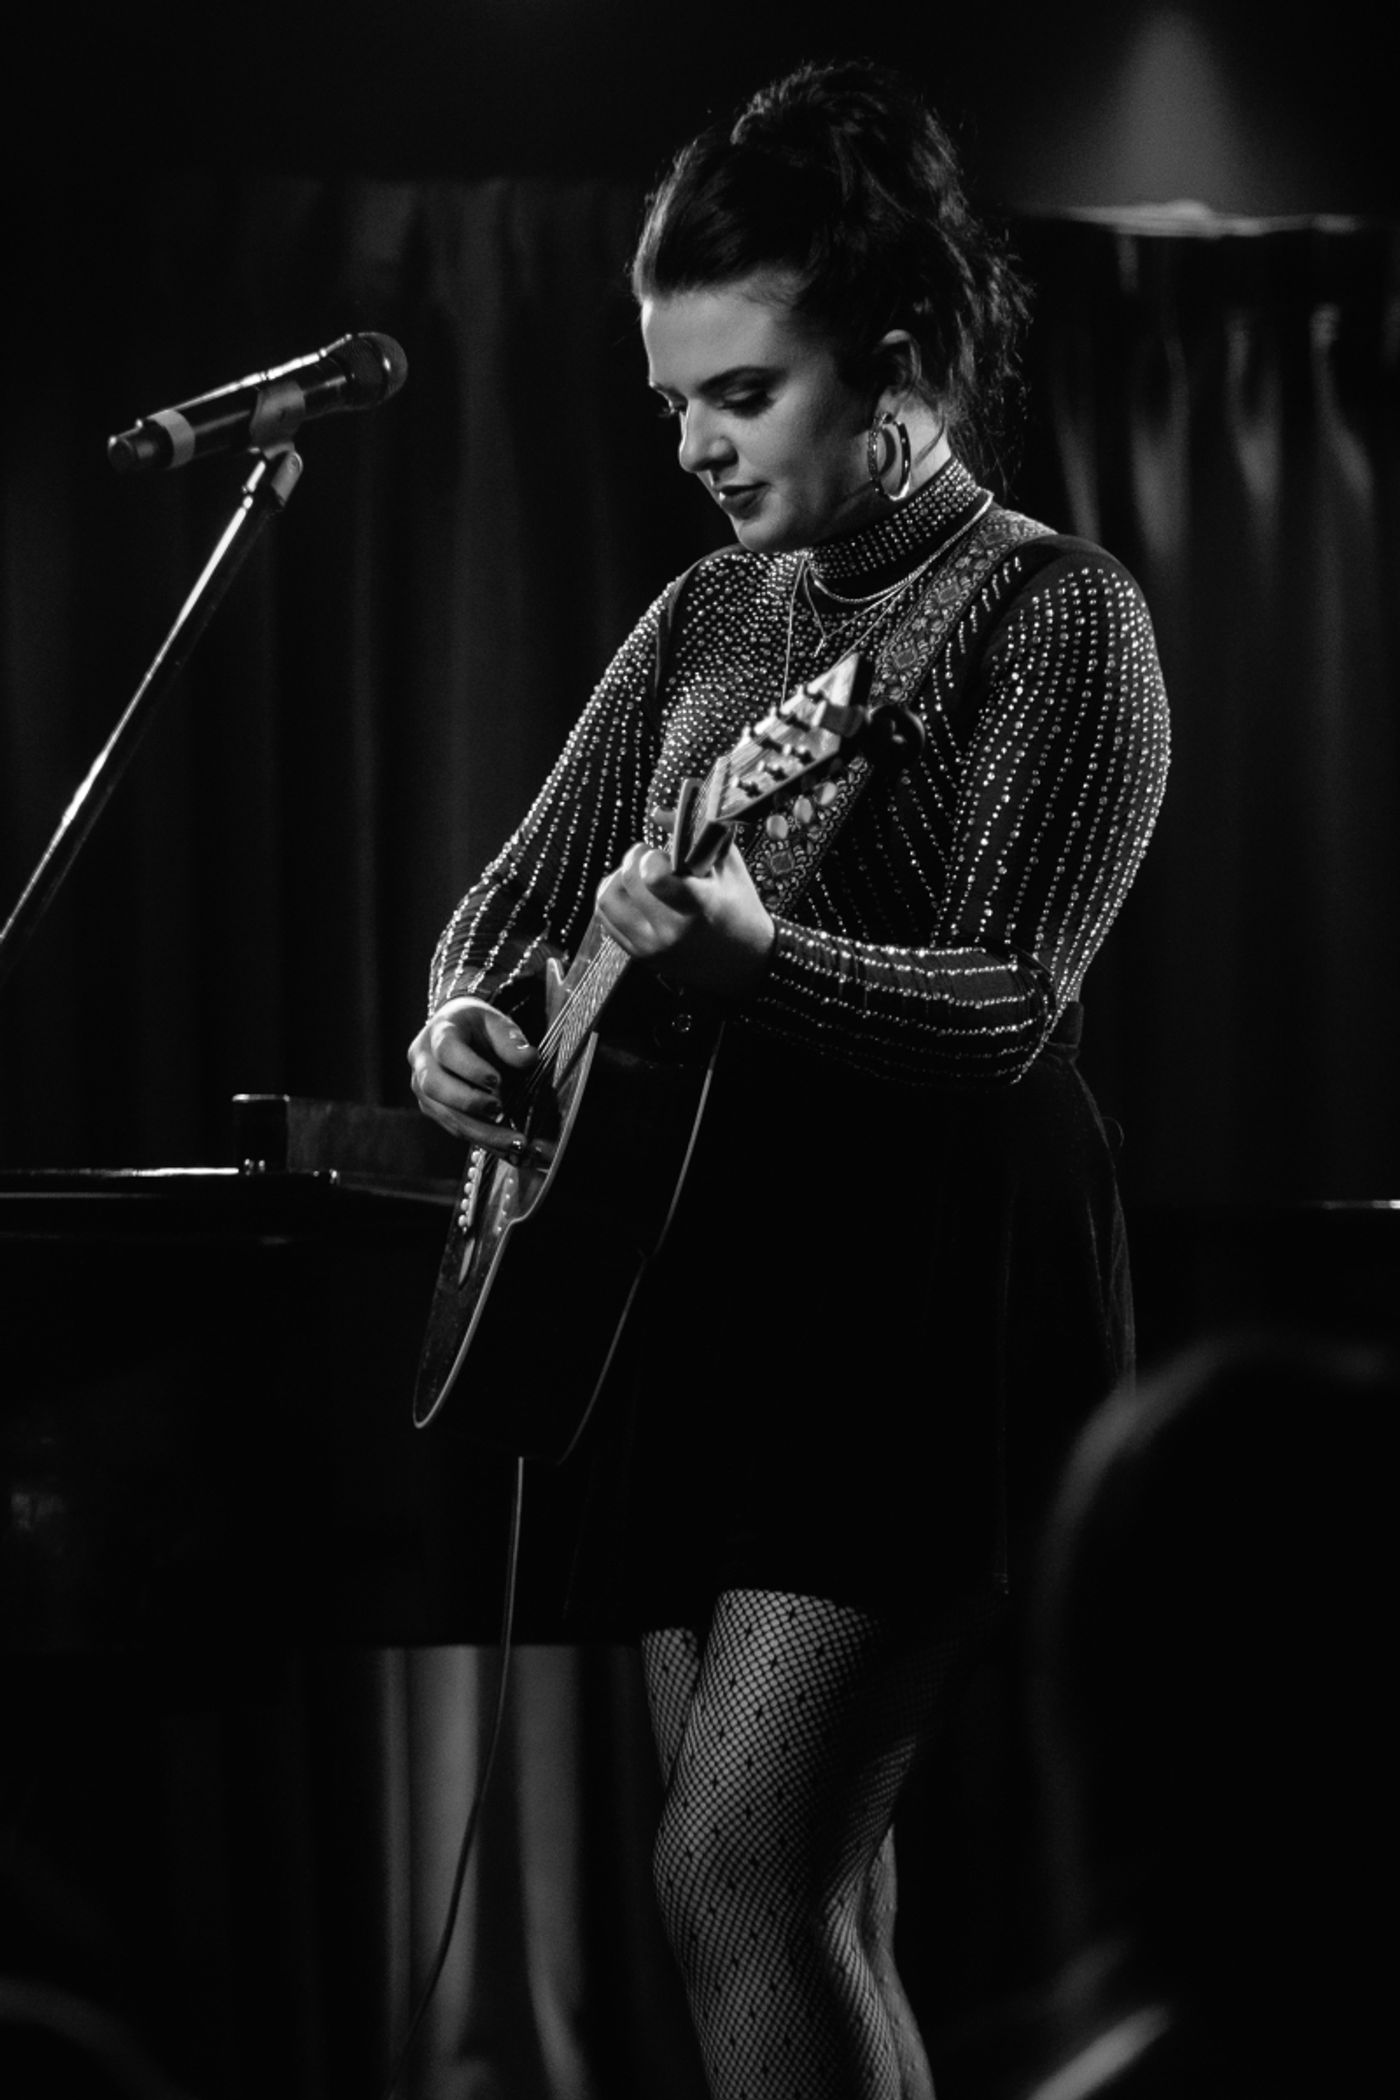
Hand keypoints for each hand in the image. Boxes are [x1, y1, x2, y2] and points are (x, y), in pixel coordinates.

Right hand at [407, 995, 536, 1137]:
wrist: (459, 1034)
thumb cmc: (478, 1027)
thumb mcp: (496, 1022)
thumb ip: (511, 1039)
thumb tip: (528, 1058)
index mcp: (439, 1031)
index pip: (446, 1050)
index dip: (470, 1068)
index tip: (497, 1080)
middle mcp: (422, 1060)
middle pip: (434, 1086)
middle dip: (468, 1102)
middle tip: (500, 1110)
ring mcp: (423, 1086)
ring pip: (444, 1113)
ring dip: (479, 1131)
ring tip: (513, 1141)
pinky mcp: (432, 1108)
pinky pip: (453, 1127)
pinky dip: (481, 1139)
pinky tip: (506, 1146)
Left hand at [595, 840, 774, 999]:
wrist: (745, 961)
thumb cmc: (740, 909)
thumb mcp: (728, 866)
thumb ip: (695, 833)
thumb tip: (658, 813)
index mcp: (698, 906)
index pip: (654, 877)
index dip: (651, 857)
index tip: (662, 854)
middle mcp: (671, 930)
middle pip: (627, 880)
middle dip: (635, 857)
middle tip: (651, 856)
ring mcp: (652, 946)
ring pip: (607, 898)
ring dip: (619, 878)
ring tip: (639, 876)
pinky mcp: (639, 955)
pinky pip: (606, 919)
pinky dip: (615, 898)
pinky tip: (633, 894)